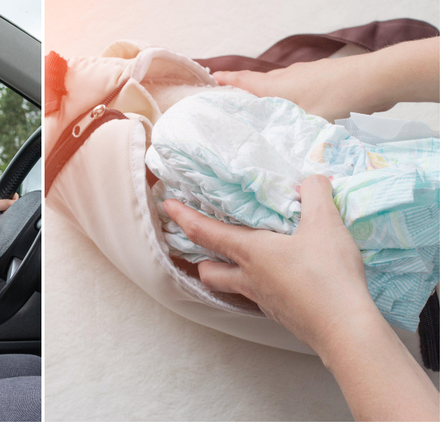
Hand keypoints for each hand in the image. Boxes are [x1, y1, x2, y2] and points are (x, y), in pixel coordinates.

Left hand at [164, 175, 439, 419]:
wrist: (344, 329)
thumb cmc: (327, 274)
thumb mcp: (326, 223)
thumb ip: (315, 194)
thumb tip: (311, 181)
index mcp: (250, 252)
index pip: (205, 232)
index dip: (183, 217)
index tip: (167, 205)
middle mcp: (249, 278)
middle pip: (209, 271)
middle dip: (201, 258)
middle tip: (205, 246)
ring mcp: (263, 301)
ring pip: (231, 288)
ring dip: (227, 274)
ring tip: (239, 262)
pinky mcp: (281, 315)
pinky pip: (258, 299)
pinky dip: (258, 287)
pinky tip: (278, 280)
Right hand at [214, 37, 439, 121]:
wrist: (376, 78)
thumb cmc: (336, 99)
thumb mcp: (304, 124)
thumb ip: (285, 140)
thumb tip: (269, 161)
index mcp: (274, 85)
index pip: (240, 81)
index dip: (223, 82)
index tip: (208, 82)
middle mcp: (285, 76)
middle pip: (257, 84)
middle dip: (243, 94)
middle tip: (231, 107)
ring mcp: (305, 74)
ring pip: (280, 87)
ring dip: (270, 98)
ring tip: (264, 116)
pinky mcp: (323, 77)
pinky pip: (298, 88)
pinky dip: (291, 99)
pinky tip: (299, 114)